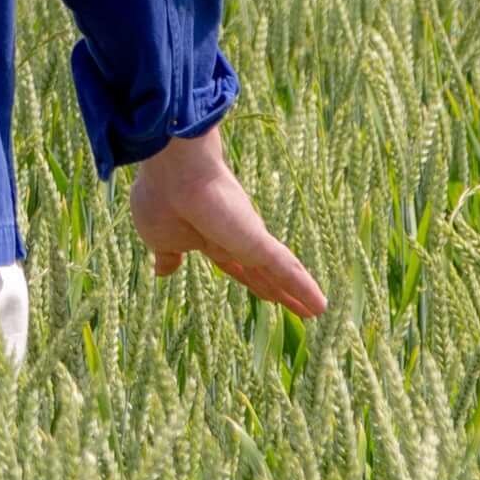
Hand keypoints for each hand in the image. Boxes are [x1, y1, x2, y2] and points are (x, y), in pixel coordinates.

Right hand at [126, 128, 326, 316]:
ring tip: (319, 310)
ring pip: (280, 272)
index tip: (267, 296)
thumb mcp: (159, 236)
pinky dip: (302, 287)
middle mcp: (234, 237)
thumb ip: (169, 255)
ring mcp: (249, 237)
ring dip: (298, 292)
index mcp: (209, 239)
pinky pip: (285, 268)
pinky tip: (320, 305)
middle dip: (279, 291)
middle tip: (302, 309)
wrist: (173, 169)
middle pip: (262, 272)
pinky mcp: (258, 240)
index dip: (251, 282)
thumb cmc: (162, 196)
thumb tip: (163, 271)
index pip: (236, 266)